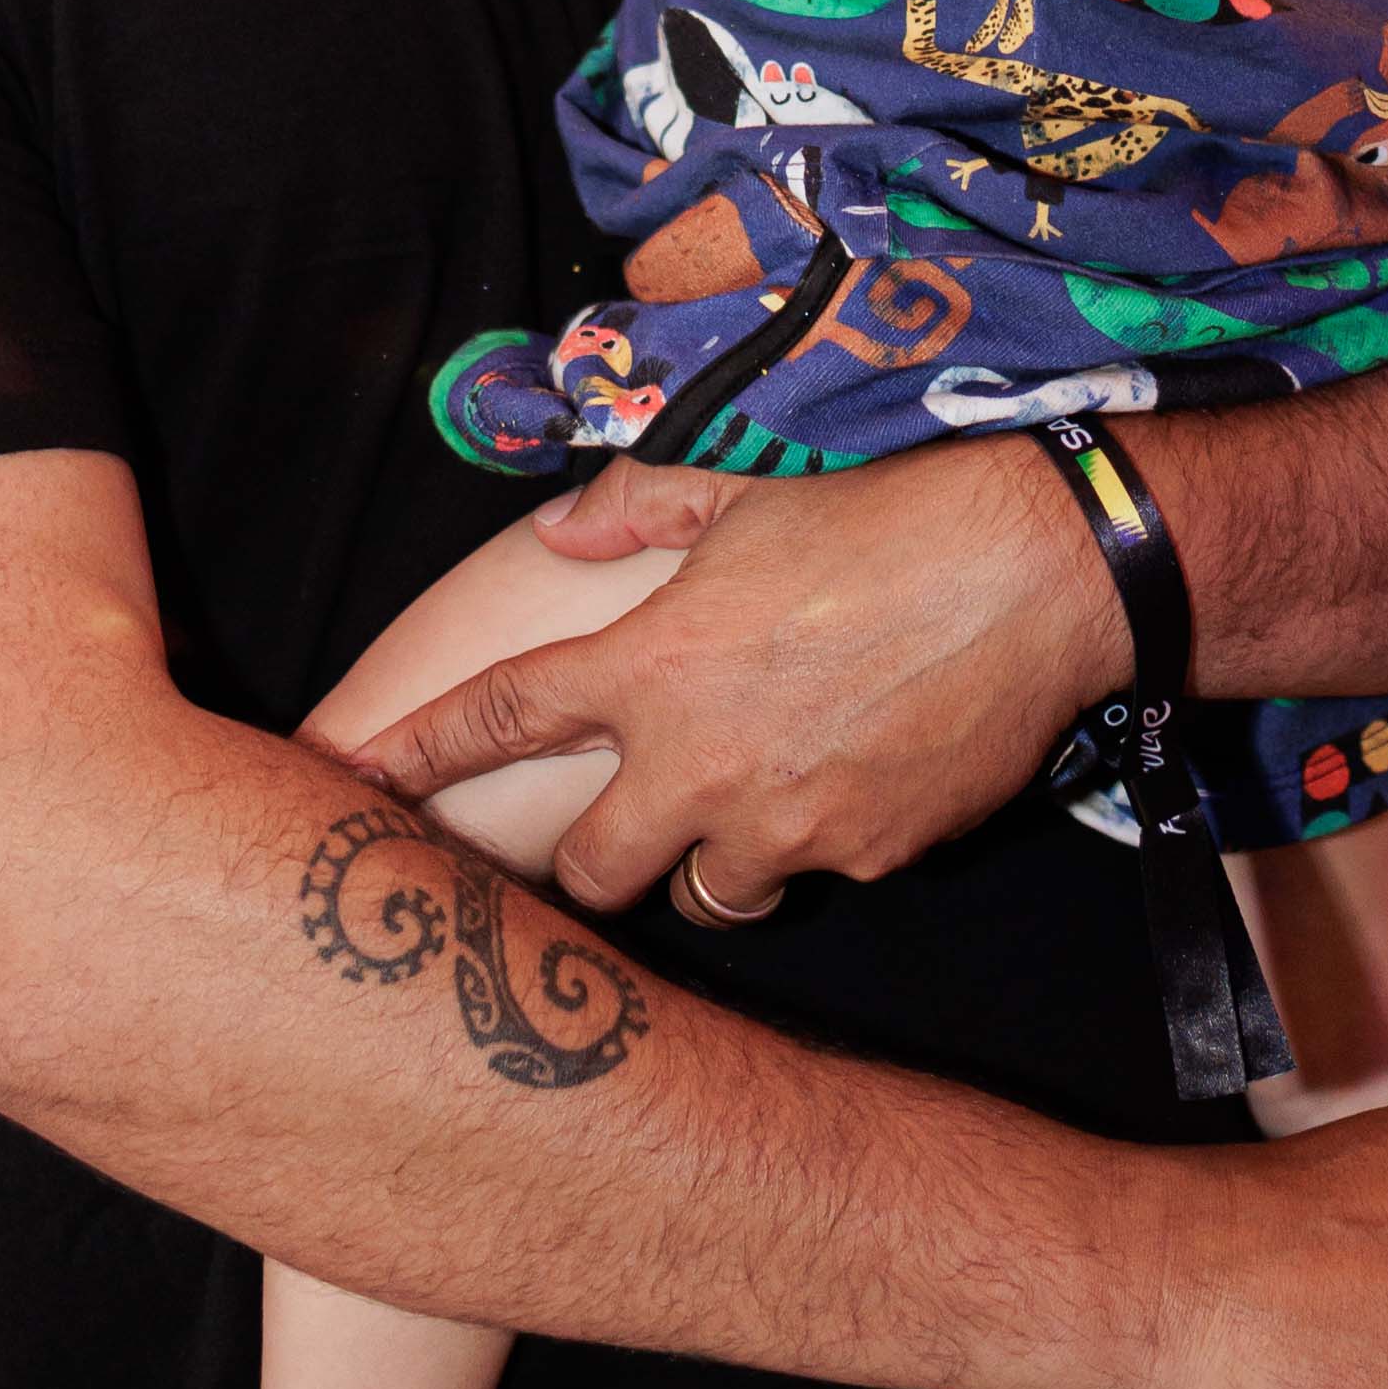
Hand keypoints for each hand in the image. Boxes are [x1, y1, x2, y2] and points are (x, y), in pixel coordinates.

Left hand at [342, 438, 1126, 911]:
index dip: (413, 755)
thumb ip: (633, 513)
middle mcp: (699, 760)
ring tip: (759, 801)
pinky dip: (816, 847)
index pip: (497, 717)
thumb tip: (558, 528)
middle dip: (599, 863)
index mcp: (651, 663)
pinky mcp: (863, 859)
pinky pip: (812, 878)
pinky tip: (855, 784)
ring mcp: (782, 823)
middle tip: (628, 828)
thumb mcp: (741, 494)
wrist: (1034, 576)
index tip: (352, 788)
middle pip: (594, 873)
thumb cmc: (883, 521)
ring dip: (714, 862)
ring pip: (706, 895)